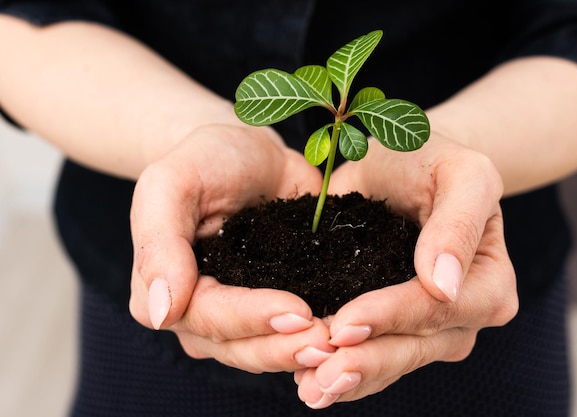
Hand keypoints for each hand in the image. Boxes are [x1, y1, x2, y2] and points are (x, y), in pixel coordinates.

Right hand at [129, 124, 333, 372]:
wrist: (248, 154)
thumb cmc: (205, 161)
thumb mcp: (171, 183)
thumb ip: (159, 243)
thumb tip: (161, 314)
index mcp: (164, 288)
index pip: (207, 317)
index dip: (251, 319)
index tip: (297, 313)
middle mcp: (200, 312)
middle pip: (238, 346)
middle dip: (282, 346)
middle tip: (328, 340)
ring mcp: (240, 314)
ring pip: (265, 350)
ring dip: (300, 351)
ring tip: (340, 343)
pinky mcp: (275, 304)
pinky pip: (291, 333)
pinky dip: (315, 337)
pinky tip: (347, 337)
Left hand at [295, 134, 517, 407]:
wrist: (402, 164)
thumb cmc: (433, 160)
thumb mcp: (459, 173)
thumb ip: (458, 222)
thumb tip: (445, 282)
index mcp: (488, 281)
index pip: (440, 307)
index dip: (392, 317)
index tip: (345, 324)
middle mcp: (463, 312)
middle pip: (416, 346)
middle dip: (368, 362)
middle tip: (321, 377)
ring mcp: (428, 325)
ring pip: (392, 361)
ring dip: (351, 378)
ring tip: (310, 389)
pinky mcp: (393, 324)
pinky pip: (374, 355)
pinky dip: (344, 371)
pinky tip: (308, 380)